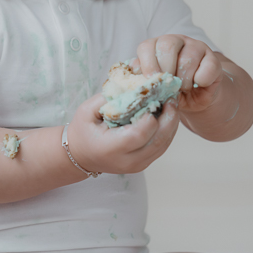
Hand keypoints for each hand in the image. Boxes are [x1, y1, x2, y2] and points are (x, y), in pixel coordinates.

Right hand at [65, 93, 179, 174]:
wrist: (80, 155)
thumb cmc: (82, 131)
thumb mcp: (87, 110)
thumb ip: (109, 98)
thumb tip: (134, 87)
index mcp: (111, 148)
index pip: (139, 134)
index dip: (150, 116)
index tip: (153, 99)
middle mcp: (127, 160)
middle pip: (158, 140)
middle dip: (169, 117)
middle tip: (171, 98)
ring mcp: (137, 165)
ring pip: (164, 144)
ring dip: (171, 124)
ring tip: (171, 105)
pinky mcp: (143, 164)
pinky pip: (161, 147)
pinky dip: (167, 131)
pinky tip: (166, 116)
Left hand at [133, 34, 224, 114]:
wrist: (195, 99)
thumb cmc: (170, 90)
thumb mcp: (153, 85)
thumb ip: (141, 76)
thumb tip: (132, 68)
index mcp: (157, 45)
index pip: (147, 46)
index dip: (147, 65)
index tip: (151, 81)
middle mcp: (177, 41)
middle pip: (167, 45)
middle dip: (165, 70)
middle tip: (168, 86)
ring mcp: (196, 47)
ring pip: (187, 58)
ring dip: (183, 80)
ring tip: (183, 88)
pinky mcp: (213, 59)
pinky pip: (207, 67)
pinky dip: (201, 80)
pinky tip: (198, 85)